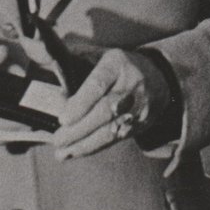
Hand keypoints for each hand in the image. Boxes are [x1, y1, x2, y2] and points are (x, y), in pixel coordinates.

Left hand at [52, 49, 169, 159]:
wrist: (159, 78)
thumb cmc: (118, 67)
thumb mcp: (100, 55)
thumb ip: (75, 62)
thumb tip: (50, 71)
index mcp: (117, 64)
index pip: (98, 84)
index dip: (80, 103)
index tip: (62, 119)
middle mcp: (130, 85)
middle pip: (105, 111)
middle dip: (79, 129)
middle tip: (57, 140)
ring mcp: (138, 107)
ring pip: (111, 129)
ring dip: (85, 144)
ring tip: (62, 153)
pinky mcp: (141, 123)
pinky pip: (116, 138)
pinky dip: (94, 147)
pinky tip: (76, 152)